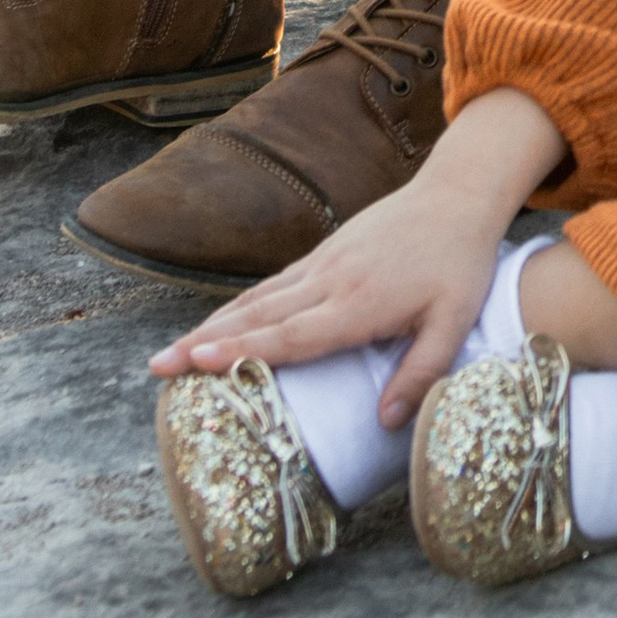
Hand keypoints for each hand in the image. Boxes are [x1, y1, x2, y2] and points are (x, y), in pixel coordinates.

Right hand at [146, 91, 565, 427]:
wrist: (458, 194)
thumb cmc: (460, 263)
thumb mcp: (454, 321)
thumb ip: (421, 372)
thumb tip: (385, 423)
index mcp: (359, 303)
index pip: (292, 334)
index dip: (243, 350)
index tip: (197, 361)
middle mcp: (331, 282)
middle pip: (257, 318)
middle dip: (204, 343)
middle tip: (157, 369)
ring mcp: (323, 264)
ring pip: (257, 300)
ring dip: (211, 326)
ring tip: (169, 354)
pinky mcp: (323, 254)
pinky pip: (272, 285)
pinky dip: (238, 307)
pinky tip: (216, 324)